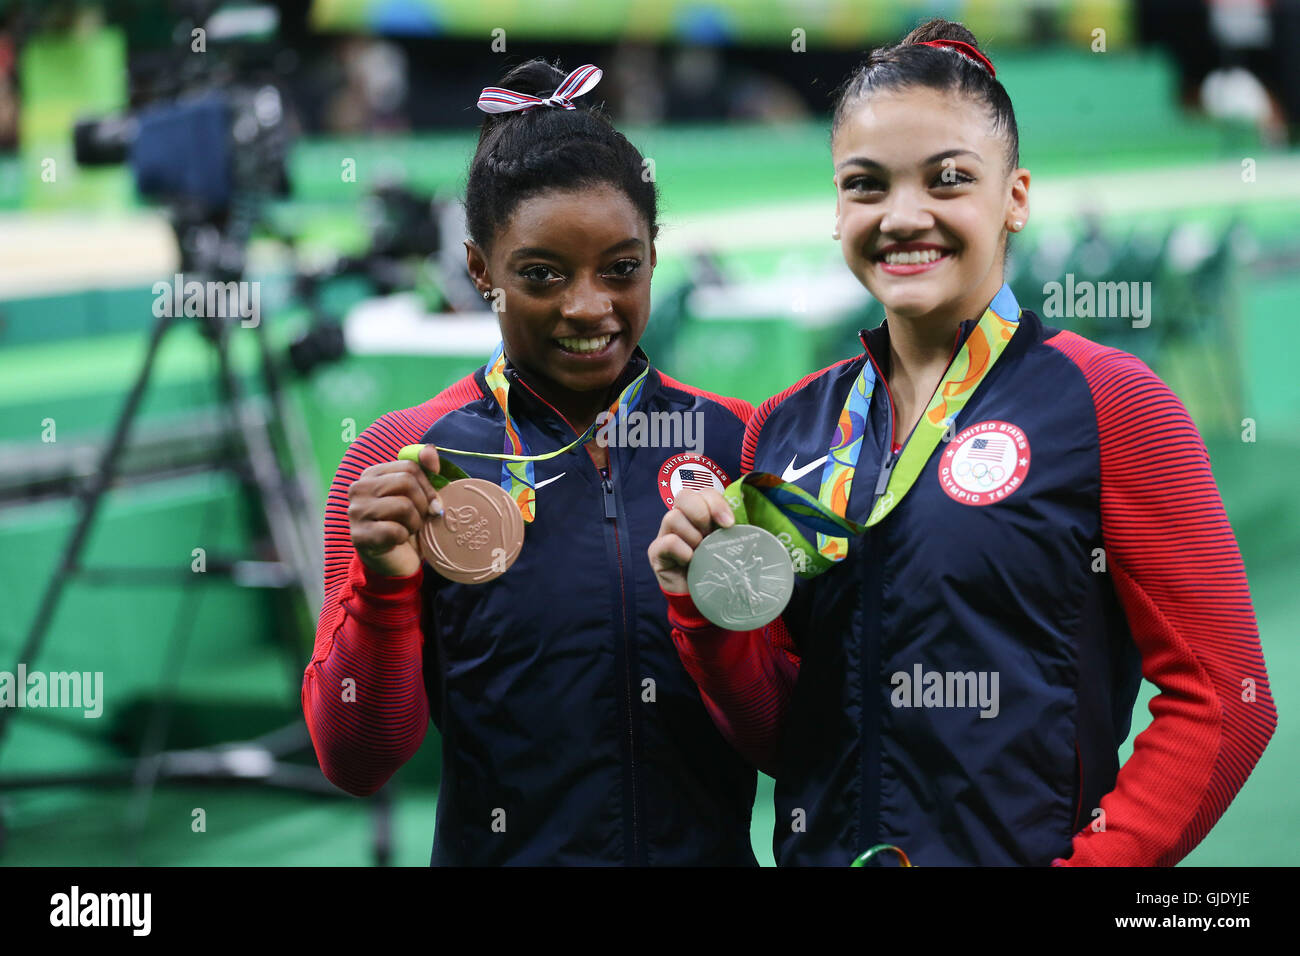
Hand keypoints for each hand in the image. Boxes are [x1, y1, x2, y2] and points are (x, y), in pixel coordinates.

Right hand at [348, 444, 442, 577]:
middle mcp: (358, 488)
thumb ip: (424, 471)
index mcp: (372, 474)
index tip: (433, 503)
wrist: (395, 561)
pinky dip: (405, 537)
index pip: (409, 466)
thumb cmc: (406, 524)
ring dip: (415, 522)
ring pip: (403, 506)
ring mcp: (355, 512)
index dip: (428, 486)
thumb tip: (430, 449)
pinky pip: (396, 530)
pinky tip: (398, 541)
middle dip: (423, 503)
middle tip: (422, 519)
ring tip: (409, 529)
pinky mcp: (359, 535)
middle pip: (406, 482)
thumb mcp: (420, 496)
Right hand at [647, 488, 734, 593]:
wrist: (704, 600)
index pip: (704, 493)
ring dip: (693, 536)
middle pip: (684, 496)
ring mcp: (666, 534)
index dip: (716, 503)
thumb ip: (736, 529)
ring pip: (673, 517)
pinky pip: (668, 541)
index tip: (729, 524)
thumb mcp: (730, 545)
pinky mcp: (656, 552)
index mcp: (701, 514)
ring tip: (700, 553)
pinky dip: (683, 551)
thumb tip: (750, 515)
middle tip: (710, 535)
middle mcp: (681, 519)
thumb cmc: (718, 569)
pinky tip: (690, 562)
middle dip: (701, 513)